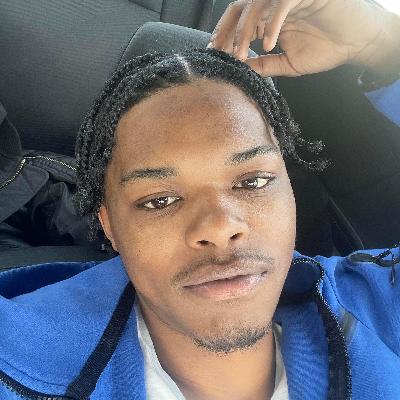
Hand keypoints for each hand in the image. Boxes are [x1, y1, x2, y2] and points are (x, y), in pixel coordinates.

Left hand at [208, 0, 399, 76]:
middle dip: (227, 31)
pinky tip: (268, 44)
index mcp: (268, 19)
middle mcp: (274, 6)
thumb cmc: (325, 49)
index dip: (224, 37)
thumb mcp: (287, 64)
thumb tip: (242, 70)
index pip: (239, 22)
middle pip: (240, 8)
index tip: (215, 56)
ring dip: (244, 30)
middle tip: (221, 54)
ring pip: (256, 4)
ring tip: (240, 54)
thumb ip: (265, 65)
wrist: (356, 43)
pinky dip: (272, 24)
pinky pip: (282, 4)